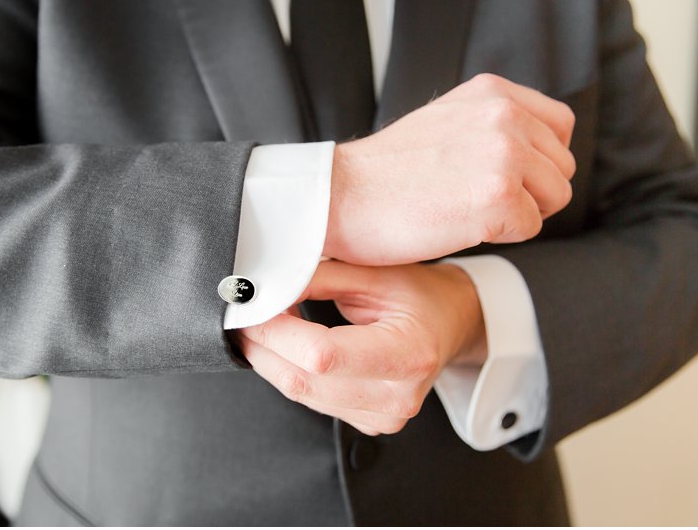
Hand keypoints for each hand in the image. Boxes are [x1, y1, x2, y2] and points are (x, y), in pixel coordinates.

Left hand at [237, 261, 484, 434]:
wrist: (452, 323)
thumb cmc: (420, 293)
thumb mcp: (376, 273)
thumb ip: (320, 279)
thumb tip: (266, 288)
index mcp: (409, 355)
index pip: (322, 355)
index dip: (277, 331)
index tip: (253, 305)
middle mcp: (398, 397)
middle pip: (303, 381)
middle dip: (263, 344)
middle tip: (245, 312)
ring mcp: (383, 417)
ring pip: (300, 394)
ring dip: (270, 358)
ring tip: (266, 322)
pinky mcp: (369, 424)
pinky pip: (311, 401)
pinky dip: (290, 371)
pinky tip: (288, 346)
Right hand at [324, 73, 576, 266]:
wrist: (340, 196)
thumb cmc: (389, 171)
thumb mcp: (449, 118)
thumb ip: (496, 122)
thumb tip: (541, 148)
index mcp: (494, 92)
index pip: (560, 125)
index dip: (539, 159)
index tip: (503, 174)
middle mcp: (505, 114)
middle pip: (561, 166)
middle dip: (531, 191)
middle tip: (478, 198)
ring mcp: (505, 154)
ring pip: (555, 197)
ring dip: (520, 213)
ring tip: (470, 209)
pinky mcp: (500, 196)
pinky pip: (530, 228)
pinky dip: (501, 236)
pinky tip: (461, 224)